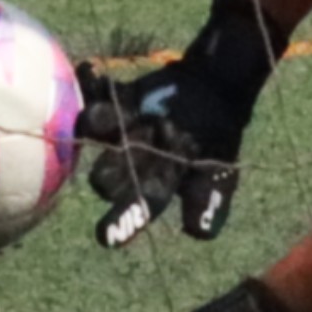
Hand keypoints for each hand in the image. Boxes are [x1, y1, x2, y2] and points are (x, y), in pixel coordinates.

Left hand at [78, 9, 273, 247]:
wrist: (212, 90)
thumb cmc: (216, 139)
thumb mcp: (221, 171)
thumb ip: (210, 199)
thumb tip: (199, 232)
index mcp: (156, 183)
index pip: (137, 208)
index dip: (122, 224)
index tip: (107, 240)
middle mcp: (130, 159)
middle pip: (108, 173)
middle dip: (105, 175)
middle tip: (104, 177)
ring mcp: (120, 126)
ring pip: (98, 129)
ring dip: (96, 123)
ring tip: (95, 117)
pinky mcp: (117, 95)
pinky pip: (99, 88)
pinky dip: (93, 81)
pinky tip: (90, 71)